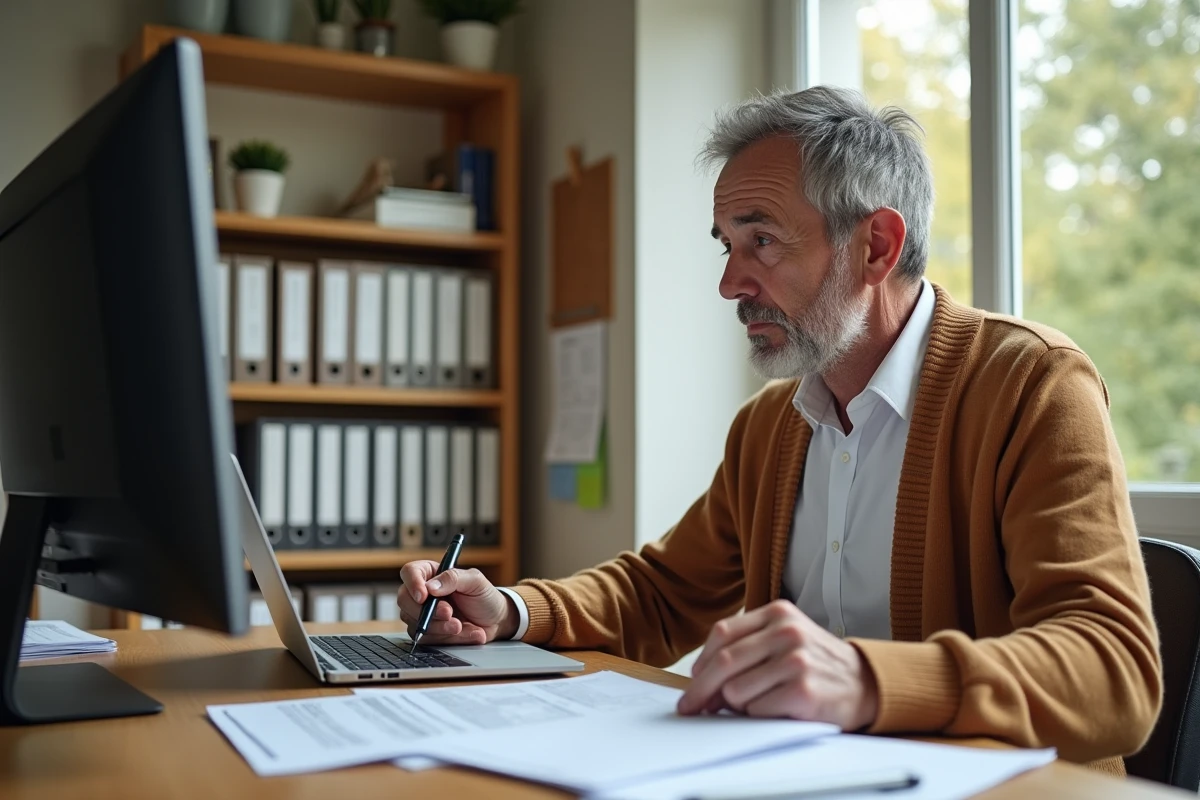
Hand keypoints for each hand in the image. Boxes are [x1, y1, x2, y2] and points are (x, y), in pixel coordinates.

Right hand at [396, 561, 518, 644]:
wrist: (496, 620)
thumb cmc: (485, 596)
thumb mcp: (475, 581)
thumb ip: (453, 578)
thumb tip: (430, 587)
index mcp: (431, 573)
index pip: (409, 572)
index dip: (412, 583)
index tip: (424, 596)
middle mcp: (423, 594)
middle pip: (404, 601)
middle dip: (427, 611)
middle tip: (449, 613)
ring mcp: (423, 615)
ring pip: (416, 623)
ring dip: (440, 627)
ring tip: (462, 625)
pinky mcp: (429, 634)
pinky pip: (429, 640)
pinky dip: (450, 639)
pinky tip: (469, 632)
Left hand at [677, 600, 877, 729]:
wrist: (865, 683)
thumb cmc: (816, 663)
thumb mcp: (785, 638)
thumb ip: (747, 648)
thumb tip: (701, 680)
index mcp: (777, 613)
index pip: (722, 634)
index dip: (701, 662)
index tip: (692, 683)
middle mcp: (787, 632)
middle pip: (723, 663)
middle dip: (700, 690)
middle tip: (691, 707)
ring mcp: (796, 661)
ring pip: (736, 691)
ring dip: (738, 705)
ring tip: (759, 702)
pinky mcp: (803, 692)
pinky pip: (757, 710)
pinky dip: (758, 716)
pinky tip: (777, 709)